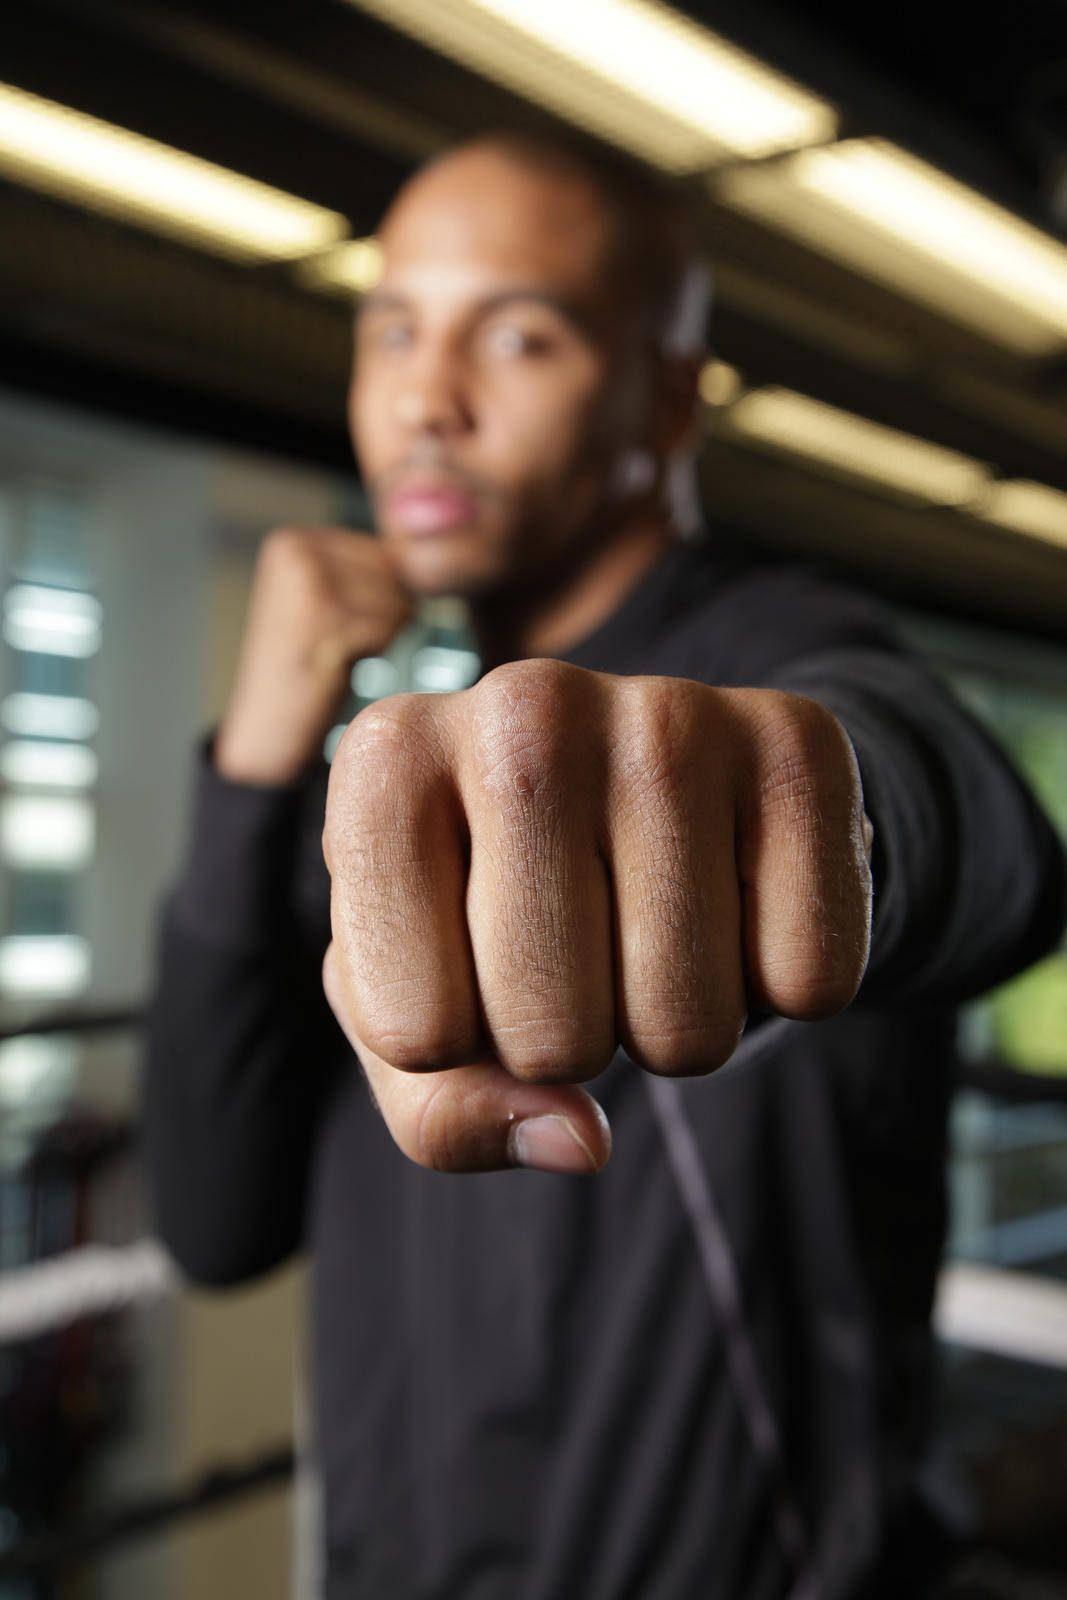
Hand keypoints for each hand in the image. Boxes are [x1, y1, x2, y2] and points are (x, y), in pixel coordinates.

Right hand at [215, 526, 415, 784]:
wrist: (267, 726)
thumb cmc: (304, 667)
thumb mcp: (326, 599)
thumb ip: (368, 569)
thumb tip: (426, 555)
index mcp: (294, 540)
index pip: (386, 555)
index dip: (381, 599)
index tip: (338, 624)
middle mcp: (297, 551)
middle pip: (394, 574)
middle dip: (382, 616)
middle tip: (335, 641)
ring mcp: (307, 580)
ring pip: (396, 601)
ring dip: (378, 636)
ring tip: (333, 650)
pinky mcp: (323, 615)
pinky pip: (387, 627)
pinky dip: (372, 651)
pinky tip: (334, 662)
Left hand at [322, 659, 872, 1173]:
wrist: (637, 784)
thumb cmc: (492, 912)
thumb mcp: (419, 1015)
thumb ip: (446, 1114)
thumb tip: (578, 1139)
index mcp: (388, 762)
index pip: (420, 1035)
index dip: (453, 1045)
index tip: (462, 964)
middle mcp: (522, 707)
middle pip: (553, 1034)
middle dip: (570, 1045)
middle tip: (574, 956)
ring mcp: (670, 713)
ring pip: (686, 1023)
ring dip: (675, 1026)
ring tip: (649, 928)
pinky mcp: (798, 741)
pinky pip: (808, 980)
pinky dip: (778, 985)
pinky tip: (734, 900)